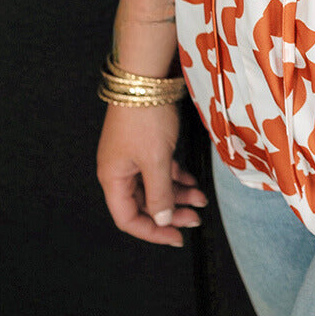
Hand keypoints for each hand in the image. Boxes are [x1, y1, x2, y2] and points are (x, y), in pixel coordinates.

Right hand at [97, 103, 207, 246]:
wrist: (147, 78)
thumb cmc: (145, 117)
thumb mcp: (156, 160)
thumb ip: (160, 193)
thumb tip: (163, 219)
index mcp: (113, 178)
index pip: (128, 218)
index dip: (153, 231)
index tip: (176, 237)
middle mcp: (119, 170)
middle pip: (143, 204)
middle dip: (170, 213)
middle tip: (195, 218)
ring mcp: (131, 157)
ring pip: (154, 186)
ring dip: (178, 195)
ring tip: (201, 198)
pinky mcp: (144, 144)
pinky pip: (160, 170)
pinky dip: (176, 177)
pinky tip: (192, 181)